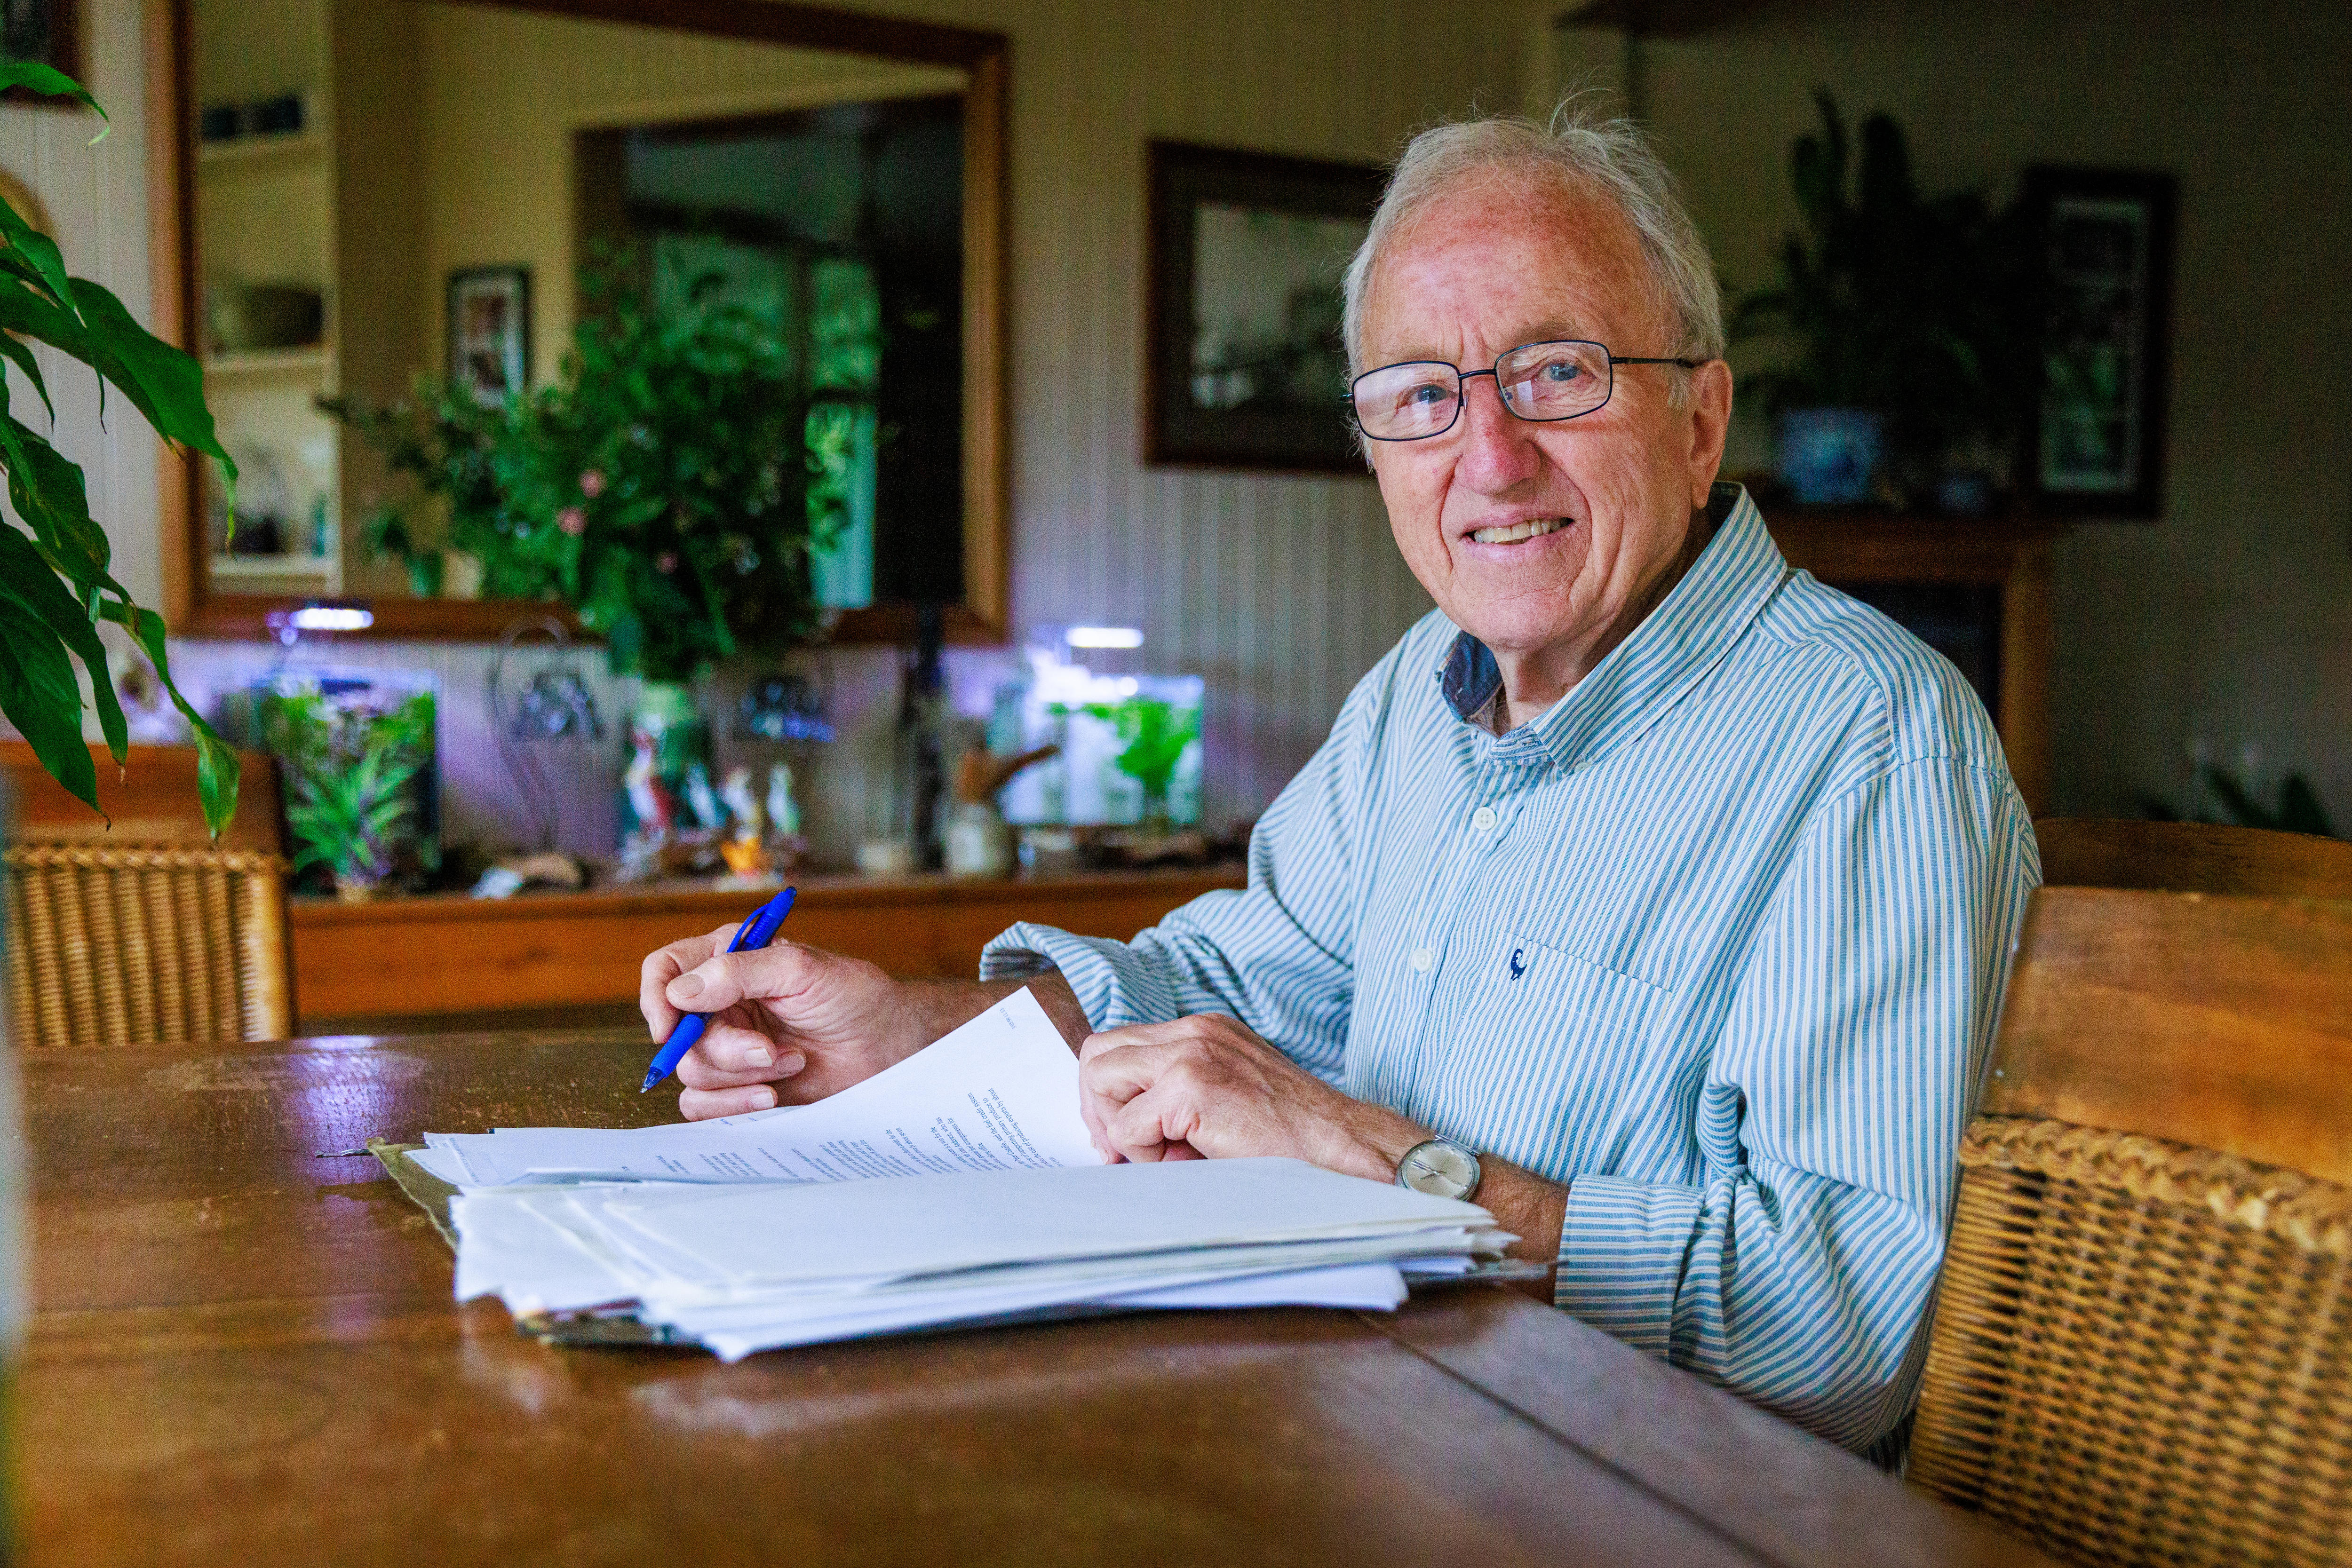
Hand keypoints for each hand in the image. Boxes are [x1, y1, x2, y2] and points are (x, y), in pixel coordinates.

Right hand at [639, 930, 927, 1119]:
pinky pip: (703, 1105)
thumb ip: (739, 973)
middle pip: (677, 1033)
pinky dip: (733, 1105)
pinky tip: (774, 1097)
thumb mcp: (802, 969)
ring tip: (791, 1062)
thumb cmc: (854, 996)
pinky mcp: (740, 1086)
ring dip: (741, 1074)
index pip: (664, 970)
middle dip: (724, 1049)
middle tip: (769, 1051)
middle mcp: (720, 1004)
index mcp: (727, 962)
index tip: (671, 1025)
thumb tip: (680, 993)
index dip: (657, 997)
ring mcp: (728, 1048)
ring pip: (691, 1072)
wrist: (889, 1045)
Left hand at [1076, 1013, 1421, 1177]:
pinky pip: (1127, 1126)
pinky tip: (1188, 1160)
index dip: (1108, 1093)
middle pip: (1098, 1052)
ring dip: (1120, 1127)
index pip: (1120, 1044)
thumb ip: (1176, 1092)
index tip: (1122, 1134)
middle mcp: (1193, 1030)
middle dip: (1099, 1107)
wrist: (1339, 1146)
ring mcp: (1190, 1053)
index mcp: (1202, 1030)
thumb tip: (1114, 1124)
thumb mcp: (1228, 1095)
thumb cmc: (1290, 1136)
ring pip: (1100, 1080)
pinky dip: (1145, 1154)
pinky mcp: (1190, 1085)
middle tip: (1123, 1150)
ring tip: (1166, 1153)